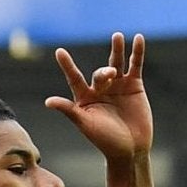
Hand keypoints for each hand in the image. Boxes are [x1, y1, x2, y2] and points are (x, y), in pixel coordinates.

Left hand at [46, 32, 151, 163]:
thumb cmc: (105, 141)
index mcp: (85, 98)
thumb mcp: (85, 124)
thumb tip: (48, 102)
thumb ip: (69, 110)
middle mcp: (100, 89)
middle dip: (104, 73)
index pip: (74, 78)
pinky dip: (137, 52)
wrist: (131, 150)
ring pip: (116, 62)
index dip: (67, 65)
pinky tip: (139, 39)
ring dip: (117, 49)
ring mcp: (118, 85)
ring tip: (117, 36)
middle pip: (99, 73)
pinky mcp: (134, 85)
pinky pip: (135, 65)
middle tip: (110, 75)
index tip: (59, 52)